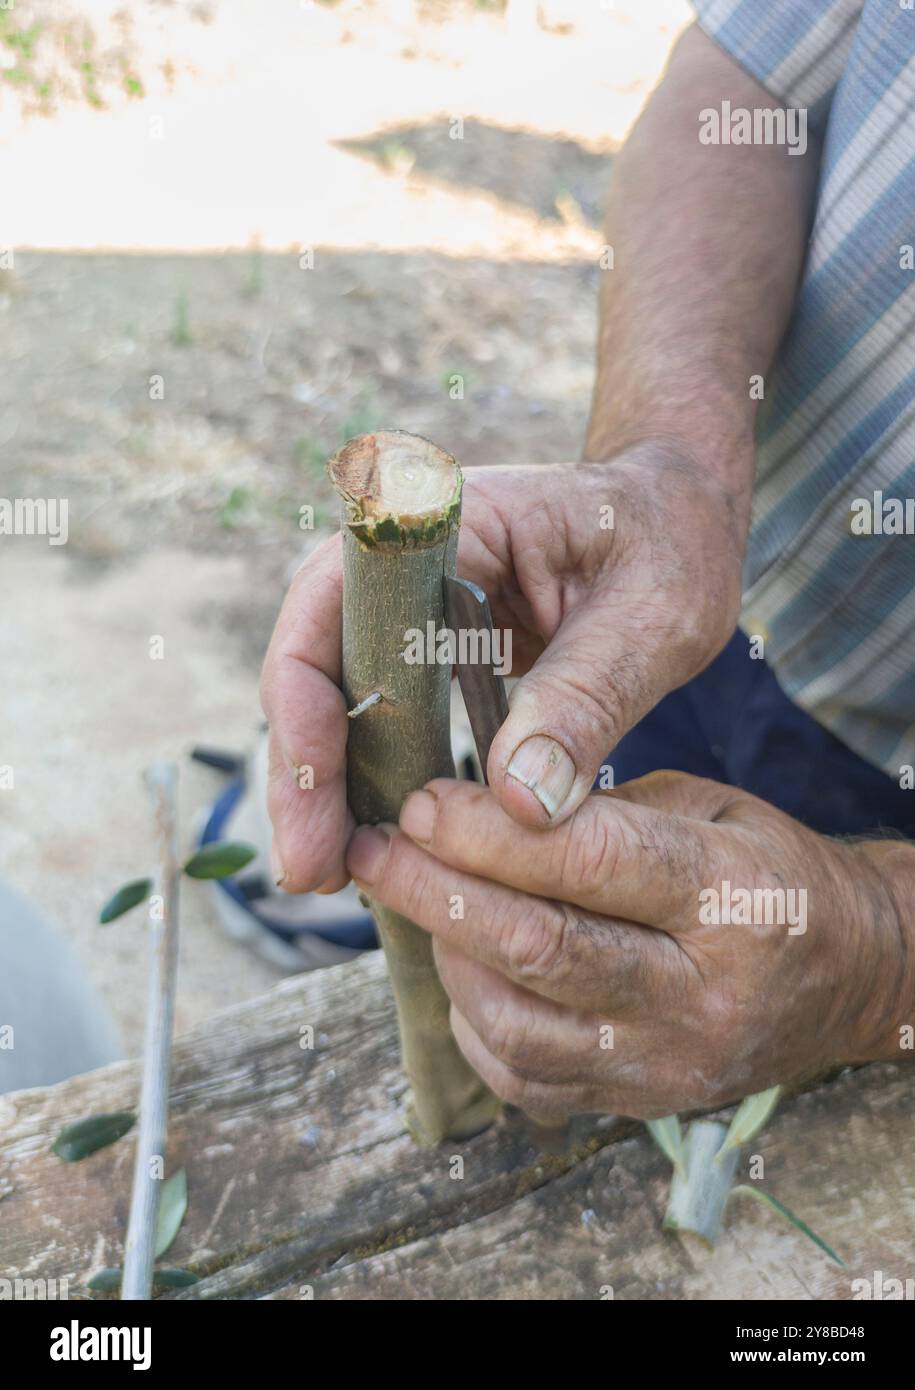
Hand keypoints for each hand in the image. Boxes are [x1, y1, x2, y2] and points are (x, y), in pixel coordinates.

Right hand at [260, 442, 746, 891]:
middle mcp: (402, 562)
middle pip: (313, 663)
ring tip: (326, 873)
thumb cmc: (673, 544)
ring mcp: (409, 608)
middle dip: (303, 771)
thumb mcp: (652, 619)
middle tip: (310, 871)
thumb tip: (520, 806)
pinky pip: (379, 717)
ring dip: (326, 785)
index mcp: (443, 522)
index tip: (319, 799)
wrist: (681, 518)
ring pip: (334, 698)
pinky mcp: (426, 653)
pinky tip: (376, 845)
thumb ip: (587, 699)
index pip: (330, 605)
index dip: (307, 705)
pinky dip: (372, 779)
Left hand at [344, 771, 912, 1120]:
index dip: (486, 829)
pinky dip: (474, 1022)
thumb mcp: (709, 805)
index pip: (586, 862)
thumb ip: (604, 808)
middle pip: (537, 947)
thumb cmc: (766, 871)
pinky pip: (526, 1079)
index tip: (421, 801)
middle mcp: (700, 992)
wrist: (846, 975)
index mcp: (729, 896)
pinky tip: (464, 968)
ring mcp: (668, 1063)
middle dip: (435, 891)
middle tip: (377, 849)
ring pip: (516, 1025)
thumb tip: (481, 802)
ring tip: (423, 901)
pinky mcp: (639, 1103)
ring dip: (447, 956)